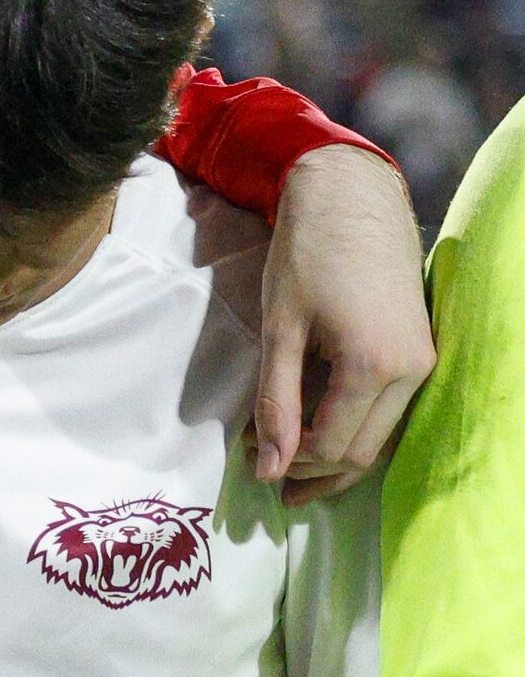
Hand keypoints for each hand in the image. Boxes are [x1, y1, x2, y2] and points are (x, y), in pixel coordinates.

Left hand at [255, 146, 433, 504]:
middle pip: (364, 450)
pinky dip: (356, 425)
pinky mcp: (422, 349)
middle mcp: (414, 370)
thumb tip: (269, 469)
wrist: (351, 197)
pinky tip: (322, 430)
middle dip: (316, 471)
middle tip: (270, 479)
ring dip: (337, 455)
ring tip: (292, 469)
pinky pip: (391, 408)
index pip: (333, 445)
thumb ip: (276, 402)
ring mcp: (425, 360)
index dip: (291, 461)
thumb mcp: (280, 330)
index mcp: (376, 366)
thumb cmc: (307, 255)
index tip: (252, 457)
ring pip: (382, 434)